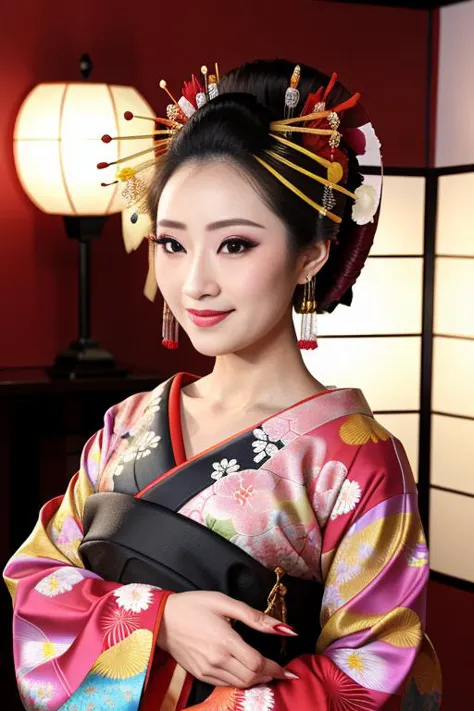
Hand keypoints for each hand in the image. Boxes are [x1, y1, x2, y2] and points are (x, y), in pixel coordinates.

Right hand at [157, 591, 298, 688]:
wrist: (162, 617)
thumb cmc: (194, 605)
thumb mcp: (225, 603)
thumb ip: (256, 617)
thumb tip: (284, 629)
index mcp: (225, 641)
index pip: (258, 664)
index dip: (276, 669)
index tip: (289, 670)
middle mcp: (217, 660)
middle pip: (251, 678)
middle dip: (269, 676)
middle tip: (279, 671)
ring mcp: (207, 670)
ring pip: (239, 684)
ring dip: (256, 680)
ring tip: (266, 672)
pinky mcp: (199, 674)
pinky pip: (225, 684)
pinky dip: (240, 681)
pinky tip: (244, 672)